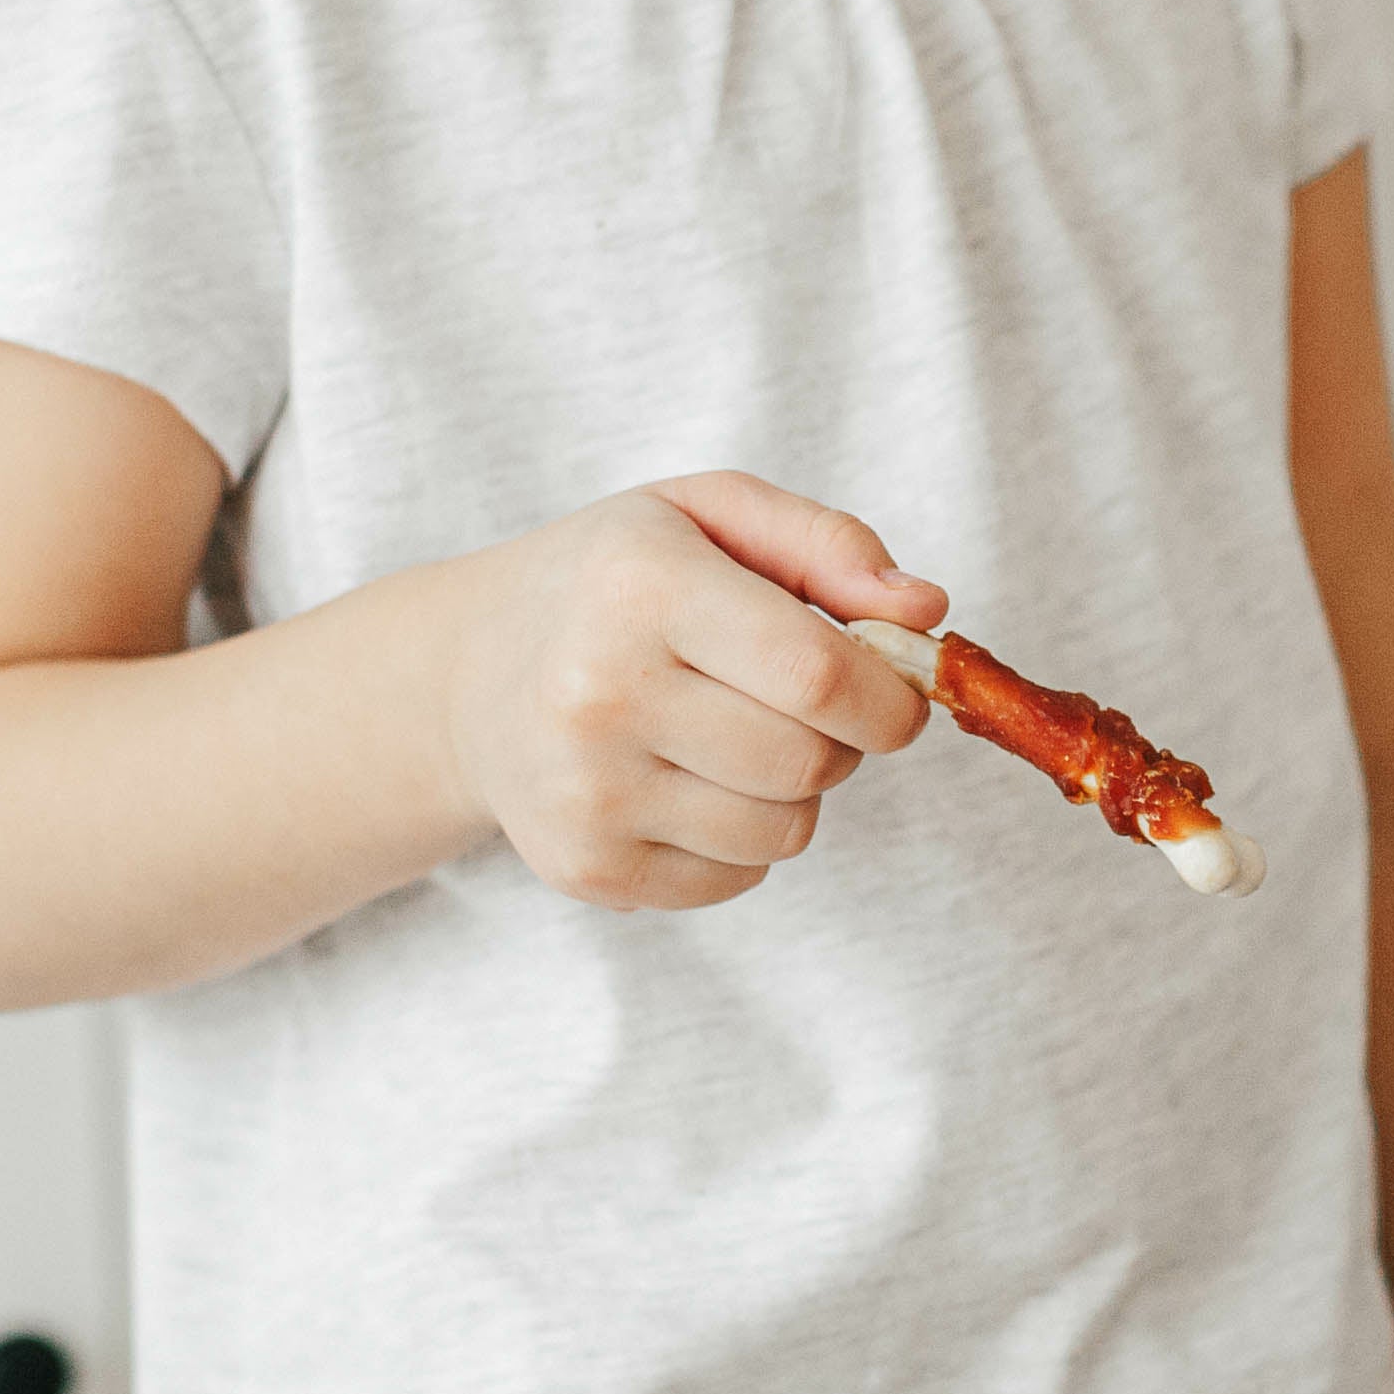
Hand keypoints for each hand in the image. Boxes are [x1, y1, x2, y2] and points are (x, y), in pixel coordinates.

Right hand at [442, 475, 944, 910]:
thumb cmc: (612, 583)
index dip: (889, 696)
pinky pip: (737, 879)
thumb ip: (827, 544)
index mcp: (638, 590)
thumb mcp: (707, 515)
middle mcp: (598, 696)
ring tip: (737, 738)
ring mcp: (585, 795)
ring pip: (783, 832)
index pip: (818, 676)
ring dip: (796, 792)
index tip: (895, 691)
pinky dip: (744, 839)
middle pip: (809, 763)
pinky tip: (690, 783)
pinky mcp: (586, 868)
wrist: (467, 674)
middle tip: (803, 705)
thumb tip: (926, 612)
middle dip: (843, 740)